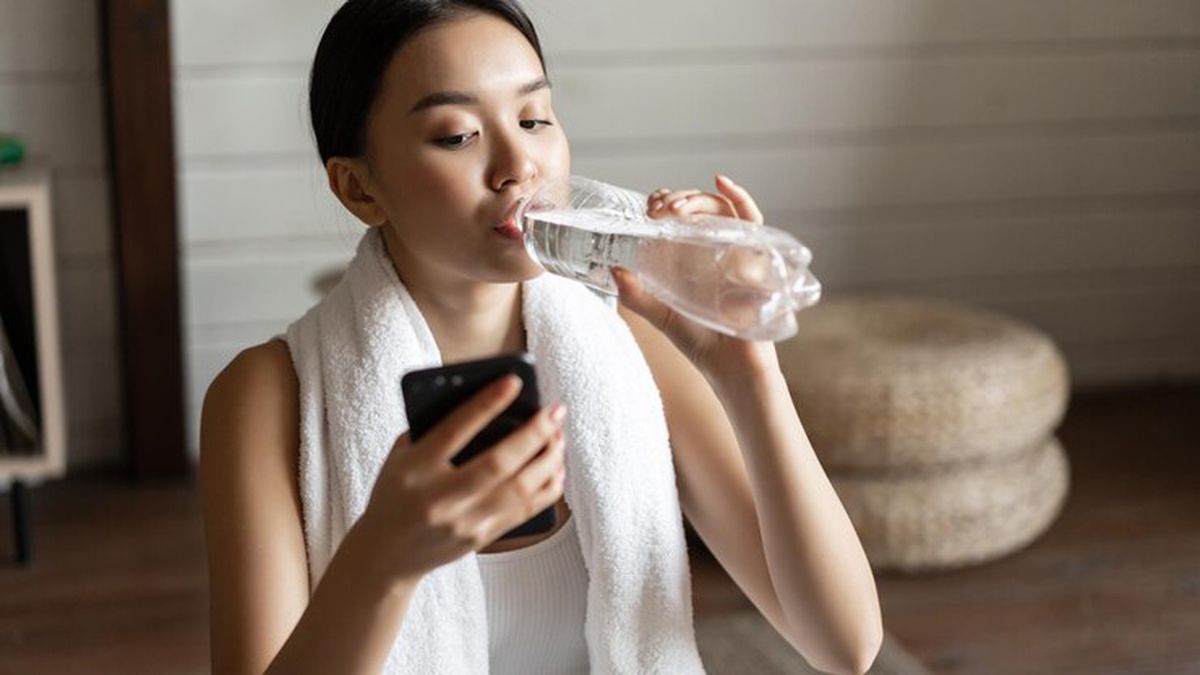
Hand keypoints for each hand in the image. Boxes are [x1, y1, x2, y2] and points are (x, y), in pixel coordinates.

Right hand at [359, 375, 566, 582]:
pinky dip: (547, 488)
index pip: (455, 430)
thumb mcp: (400, 457)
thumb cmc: (396, 492)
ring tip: (559, 437)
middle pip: (498, 463)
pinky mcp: (481, 538)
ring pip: (520, 489)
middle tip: (556, 410)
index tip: (514, 381)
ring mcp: (463, 522)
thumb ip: (432, 429)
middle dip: (534, 433)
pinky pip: (524, 511)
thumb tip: (486, 399)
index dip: (487, 404)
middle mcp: (440, 498)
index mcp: (415, 469)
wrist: (385, 555)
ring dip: (548, 459)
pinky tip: (557, 468)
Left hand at [613, 174, 777, 379]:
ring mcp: (739, 252)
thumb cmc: (701, 343)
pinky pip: (754, 222)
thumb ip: (636, 295)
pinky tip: (722, 183)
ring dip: (700, 200)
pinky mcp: (759, 259)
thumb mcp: (660, 315)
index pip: (682, 216)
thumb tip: (613, 267)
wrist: (731, 370)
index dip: (666, 203)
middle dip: (680, 199)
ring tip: (678, 208)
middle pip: (702, 208)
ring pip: (724, 210)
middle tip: (660, 208)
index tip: (650, 207)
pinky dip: (740, 198)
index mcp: (694, 256)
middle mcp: (717, 249)